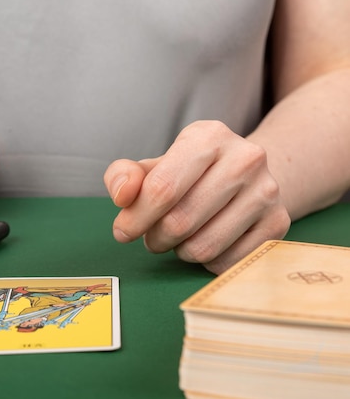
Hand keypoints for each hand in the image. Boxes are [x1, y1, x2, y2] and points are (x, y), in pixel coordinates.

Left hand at [104, 120, 290, 273]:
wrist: (247, 175)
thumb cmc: (189, 173)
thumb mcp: (155, 165)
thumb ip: (124, 175)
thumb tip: (121, 196)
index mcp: (208, 136)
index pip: (162, 188)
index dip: (135, 218)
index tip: (122, 232)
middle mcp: (245, 158)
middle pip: (180, 222)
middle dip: (155, 238)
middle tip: (151, 237)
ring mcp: (267, 191)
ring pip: (203, 247)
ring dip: (179, 252)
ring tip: (177, 239)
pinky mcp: (279, 222)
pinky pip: (227, 262)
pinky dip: (206, 262)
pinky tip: (204, 242)